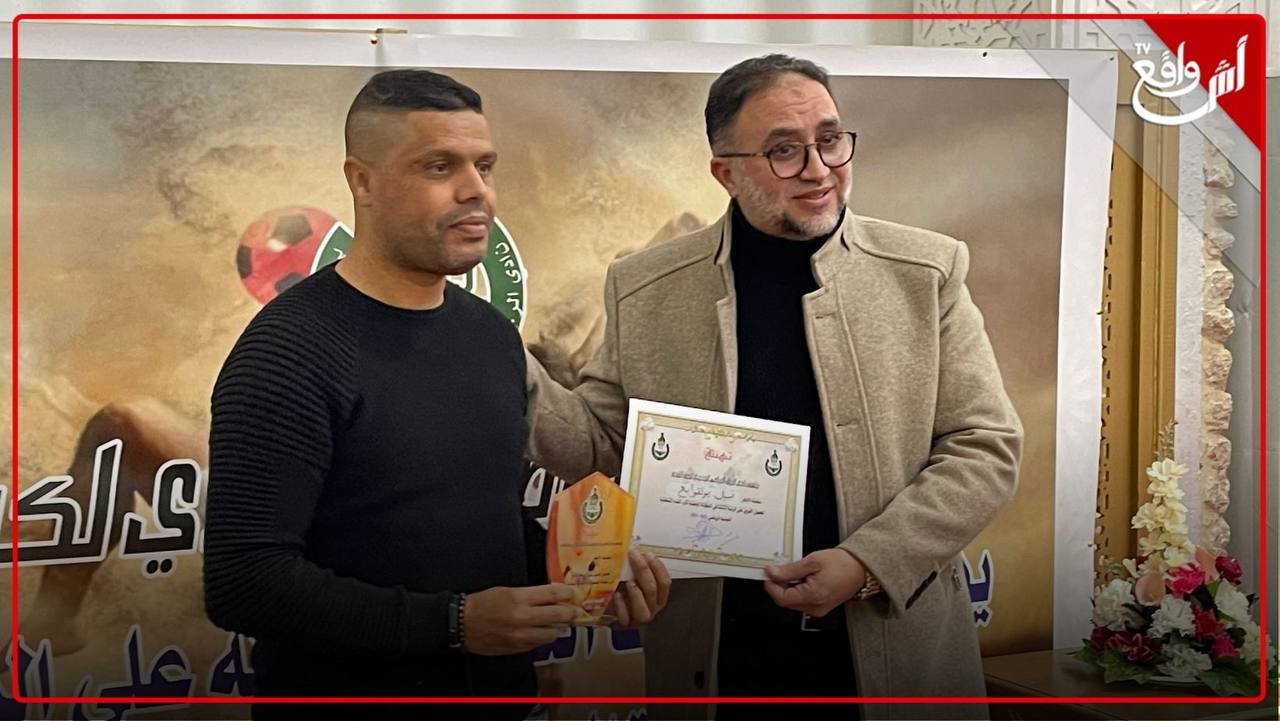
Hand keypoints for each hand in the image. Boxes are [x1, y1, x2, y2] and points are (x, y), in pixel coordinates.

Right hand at [462, 583, 578, 654]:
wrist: (462, 623)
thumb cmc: (482, 604)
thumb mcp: (507, 590)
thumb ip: (531, 594)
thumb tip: (552, 596)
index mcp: (519, 598)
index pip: (553, 594)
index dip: (568, 593)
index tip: (573, 594)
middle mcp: (522, 617)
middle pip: (559, 615)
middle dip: (570, 612)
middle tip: (574, 611)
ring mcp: (521, 635)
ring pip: (552, 634)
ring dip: (556, 628)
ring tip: (554, 623)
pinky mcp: (517, 648)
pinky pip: (538, 644)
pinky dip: (542, 638)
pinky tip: (538, 631)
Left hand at [608, 550, 671, 627]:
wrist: (606, 607)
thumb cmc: (621, 587)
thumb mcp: (630, 574)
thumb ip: (635, 565)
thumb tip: (632, 544)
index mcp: (658, 595)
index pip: (665, 582)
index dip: (658, 568)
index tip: (647, 554)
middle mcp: (651, 607)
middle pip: (653, 591)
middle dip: (644, 571)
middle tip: (634, 557)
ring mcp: (638, 618)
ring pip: (644, 610)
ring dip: (637, 594)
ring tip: (629, 582)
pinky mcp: (624, 624)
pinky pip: (625, 619)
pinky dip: (622, 607)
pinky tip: (617, 595)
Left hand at [763, 548, 865, 617]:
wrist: (861, 568)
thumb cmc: (842, 564)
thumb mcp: (812, 561)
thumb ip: (790, 570)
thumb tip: (772, 573)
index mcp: (813, 596)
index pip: (782, 598)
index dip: (771, 586)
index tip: (768, 573)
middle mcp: (815, 607)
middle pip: (786, 601)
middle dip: (779, 586)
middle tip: (779, 569)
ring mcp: (819, 609)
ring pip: (793, 602)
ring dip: (788, 588)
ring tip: (796, 572)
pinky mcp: (821, 607)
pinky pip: (802, 601)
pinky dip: (798, 590)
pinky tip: (803, 578)